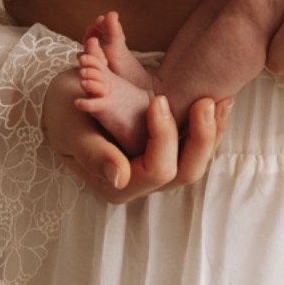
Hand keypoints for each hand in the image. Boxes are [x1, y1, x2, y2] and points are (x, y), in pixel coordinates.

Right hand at [43, 67, 230, 202]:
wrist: (65, 99)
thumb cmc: (62, 112)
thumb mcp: (71, 130)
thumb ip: (95, 155)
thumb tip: (119, 178)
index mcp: (116, 185)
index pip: (155, 170)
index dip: (164, 138)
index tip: (159, 100)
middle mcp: (140, 182)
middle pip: (185, 172)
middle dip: (202, 138)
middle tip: (207, 101)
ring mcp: (155, 168)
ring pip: (195, 161)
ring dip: (212, 131)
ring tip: (221, 100)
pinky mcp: (164, 151)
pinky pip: (193, 145)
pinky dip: (207, 125)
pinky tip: (218, 102)